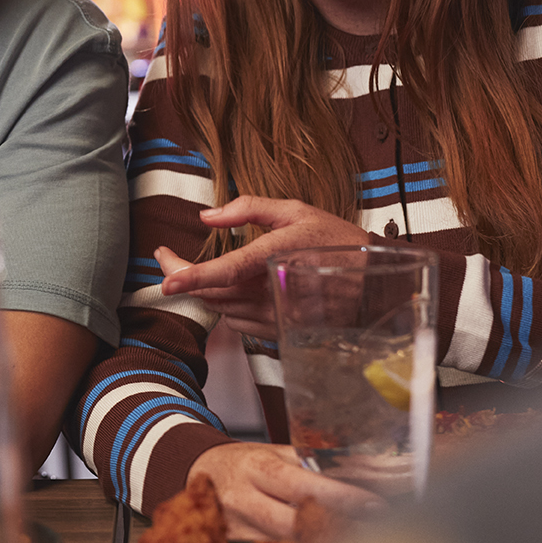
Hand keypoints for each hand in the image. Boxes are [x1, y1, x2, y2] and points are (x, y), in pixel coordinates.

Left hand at [159, 196, 370, 337]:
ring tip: (203, 271)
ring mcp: (275, 316)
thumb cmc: (338, 243)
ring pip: (221, 309)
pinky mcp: (277, 333)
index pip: (225, 272)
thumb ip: (249, 209)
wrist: (374, 286)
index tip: (167, 278)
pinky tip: (236, 290)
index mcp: (273, 258)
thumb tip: (208, 215)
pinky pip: (237, 323)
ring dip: (206, 291)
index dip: (191, 276)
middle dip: (182, 276)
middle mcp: (271, 292)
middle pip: (211, 293)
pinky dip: (227, 307)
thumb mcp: (296, 212)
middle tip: (168, 258)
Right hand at [187, 442, 385, 540]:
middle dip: (337, 529)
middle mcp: (244, 499)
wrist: (197, 472)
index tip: (374, 505)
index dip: (340, 497)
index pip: (302, 485)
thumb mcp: (274, 452)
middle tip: (376, 533)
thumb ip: (313, 462)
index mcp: (257, 468)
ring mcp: (238, 527)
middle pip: (294, 522)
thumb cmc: (244, 462)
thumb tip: (364, 469)